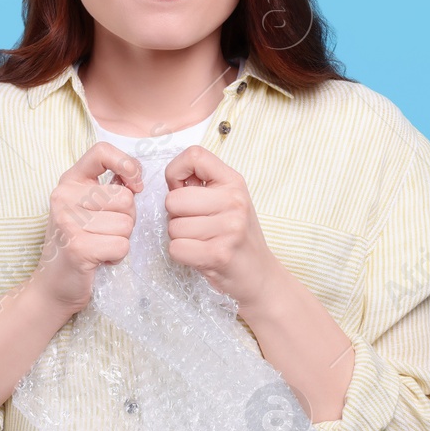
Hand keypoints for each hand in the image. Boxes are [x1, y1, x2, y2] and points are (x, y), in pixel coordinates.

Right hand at [26, 143, 143, 316]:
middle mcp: (64, 196)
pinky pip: (121, 246)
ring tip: (100, 245)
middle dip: (127, 219)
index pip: (101, 151)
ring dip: (121, 240)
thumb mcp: (88, 208)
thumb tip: (136, 178)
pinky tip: (99, 259)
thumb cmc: (79, 244)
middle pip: (125, 198)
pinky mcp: (77, 247)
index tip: (133, 185)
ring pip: (126, 224)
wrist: (54, 286)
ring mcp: (68, 221)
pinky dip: (117, 256)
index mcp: (69, 181)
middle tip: (106, 231)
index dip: (127, 165)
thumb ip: (110, 188)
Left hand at [163, 146, 282, 311]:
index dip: (175, 172)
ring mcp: (229, 227)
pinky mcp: (219, 253)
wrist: (260, 275)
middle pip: (173, 199)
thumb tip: (169, 181)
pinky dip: (181, 254)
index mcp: (233, 182)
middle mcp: (234, 201)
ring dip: (180, 238)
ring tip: (202, 241)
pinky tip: (200, 255)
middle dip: (175, 216)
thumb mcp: (226, 201)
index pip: (194, 155)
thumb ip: (200, 186)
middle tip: (195, 225)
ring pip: (173, 227)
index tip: (181, 188)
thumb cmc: (236, 236)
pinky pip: (176, 248)